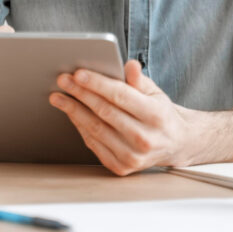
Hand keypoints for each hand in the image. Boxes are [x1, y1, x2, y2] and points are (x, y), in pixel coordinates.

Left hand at [49, 60, 194, 175]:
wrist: (174, 144)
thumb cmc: (160, 113)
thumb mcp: (155, 92)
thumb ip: (139, 79)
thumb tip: (129, 65)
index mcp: (155, 116)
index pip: (120, 96)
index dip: (97, 84)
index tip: (78, 73)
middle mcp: (145, 139)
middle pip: (104, 112)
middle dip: (80, 93)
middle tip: (63, 80)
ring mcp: (132, 156)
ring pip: (95, 129)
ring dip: (73, 111)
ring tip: (59, 97)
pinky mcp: (121, 167)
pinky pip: (94, 144)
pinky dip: (80, 126)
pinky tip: (71, 113)